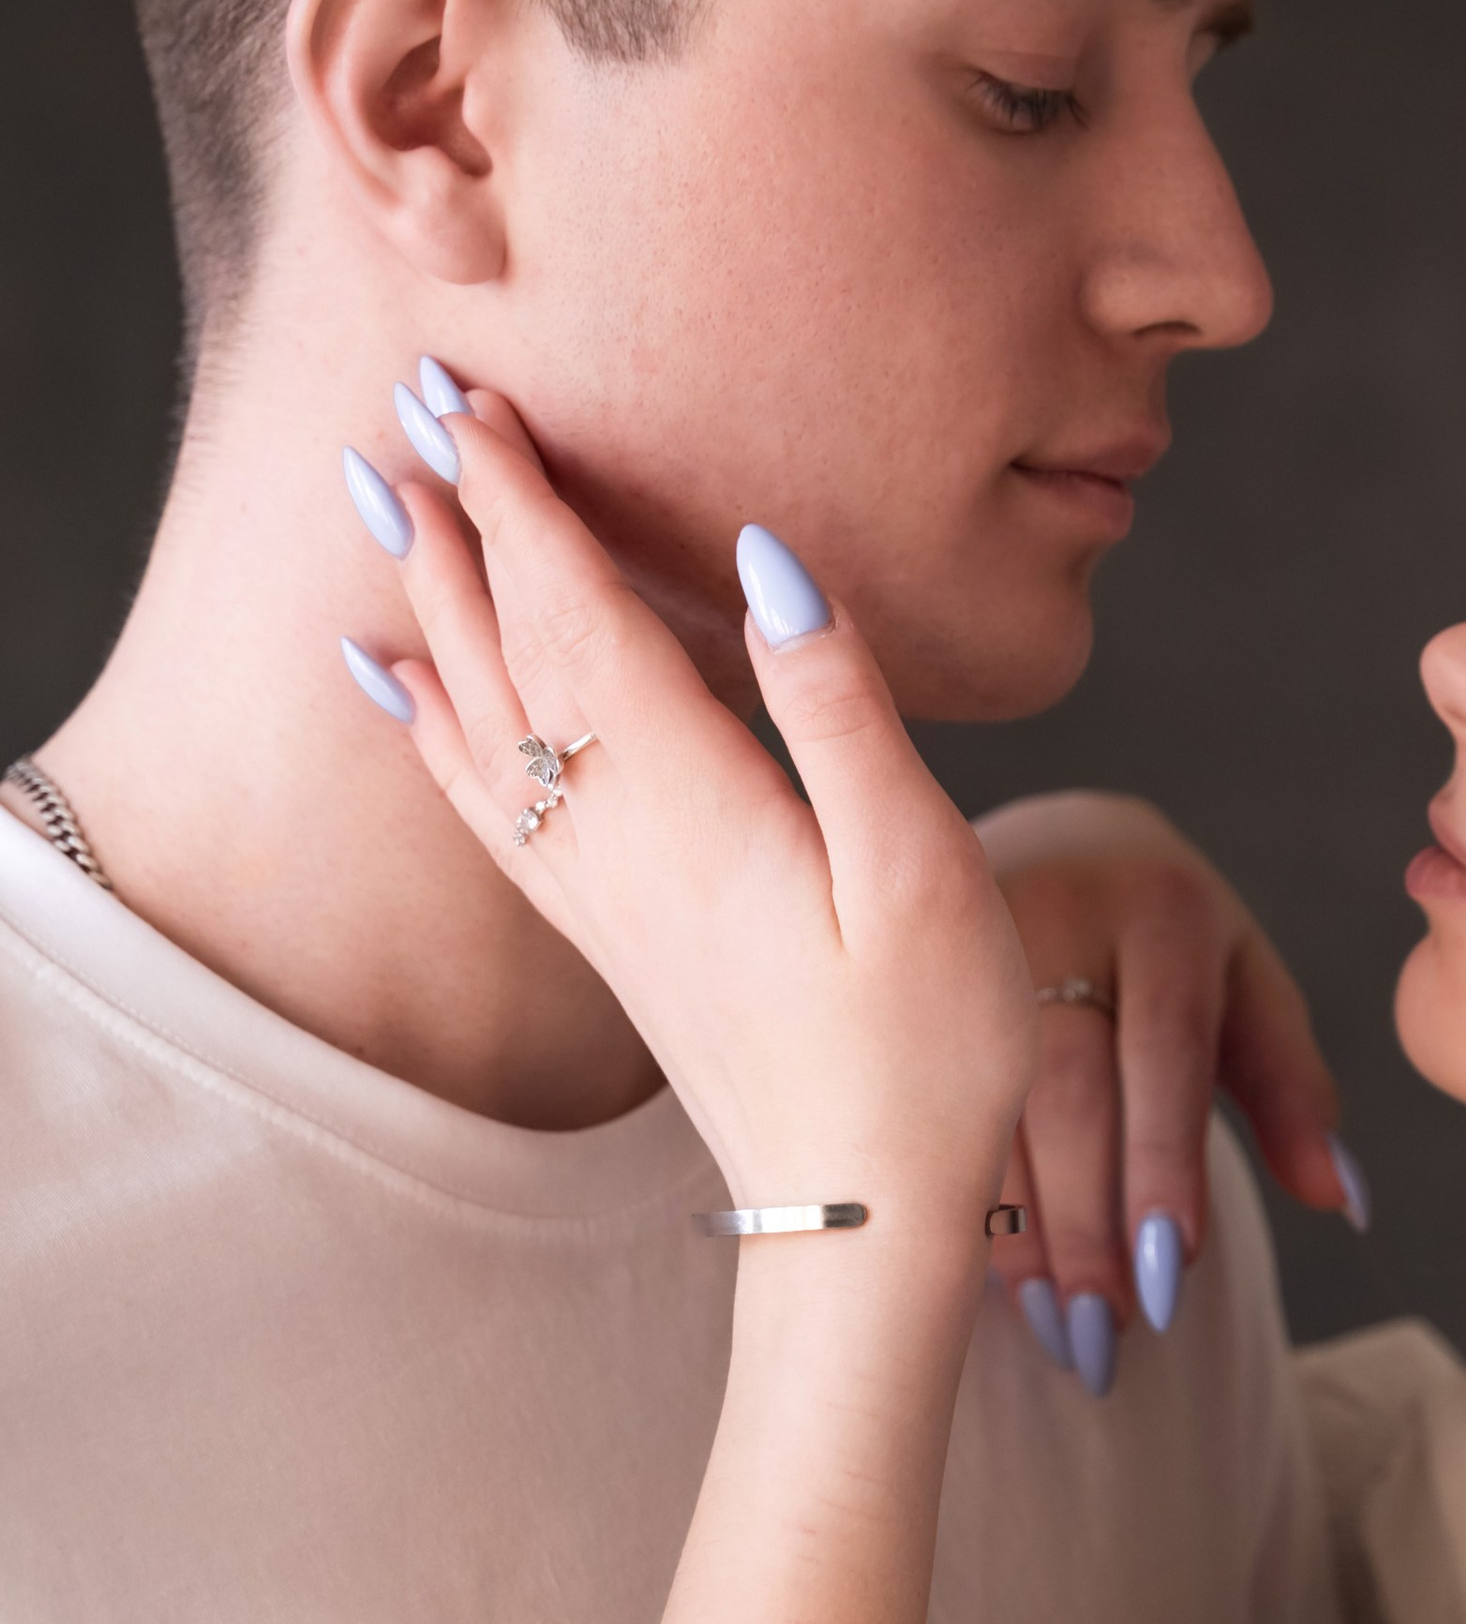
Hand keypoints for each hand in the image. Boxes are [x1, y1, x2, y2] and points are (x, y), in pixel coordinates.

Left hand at [382, 396, 1035, 1256]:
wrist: (863, 1223)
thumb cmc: (924, 1053)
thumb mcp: (921, 870)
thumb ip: (841, 710)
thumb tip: (767, 560)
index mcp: (693, 805)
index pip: (581, 618)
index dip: (527, 504)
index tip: (477, 400)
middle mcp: (618, 842)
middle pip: (510, 652)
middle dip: (459, 523)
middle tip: (407, 405)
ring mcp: (602, 895)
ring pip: (483, 718)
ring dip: (432, 602)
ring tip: (384, 503)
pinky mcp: (610, 936)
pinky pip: (487, 804)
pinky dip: (431, 727)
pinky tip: (400, 687)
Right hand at [977, 793, 1364, 1376]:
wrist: (1059, 840)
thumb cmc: (1172, 942)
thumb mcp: (1246, 988)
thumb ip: (1294, 1089)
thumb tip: (1344, 1202)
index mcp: (1162, 909)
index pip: (1164, 1051)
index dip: (1165, 1164)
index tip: (1171, 1272)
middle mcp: (1060, 910)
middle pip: (1066, 1085)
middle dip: (1088, 1219)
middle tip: (1108, 1331)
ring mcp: (966, 942)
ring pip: (987, 1104)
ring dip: (1022, 1228)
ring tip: (1061, 1329)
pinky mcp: (905, 977)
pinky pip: (926, 1106)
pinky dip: (965, 1201)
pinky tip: (990, 1280)